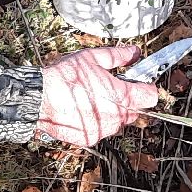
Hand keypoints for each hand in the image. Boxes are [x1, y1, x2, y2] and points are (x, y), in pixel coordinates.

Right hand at [37, 46, 158, 146]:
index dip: (146, 88)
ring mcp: (104, 130)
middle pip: (135, 111)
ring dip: (113, 112)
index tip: (140, 84)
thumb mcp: (93, 58)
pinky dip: (97, 121)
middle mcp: (116, 116)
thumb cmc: (64, 78)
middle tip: (111, 88)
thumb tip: (134, 52)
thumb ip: (119, 56)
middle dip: (127, 100)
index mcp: (122, 96)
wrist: (40, 99)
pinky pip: (102, 130)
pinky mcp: (91, 138)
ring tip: (93, 98)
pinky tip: (83, 109)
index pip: (151, 97)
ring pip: (119, 122)